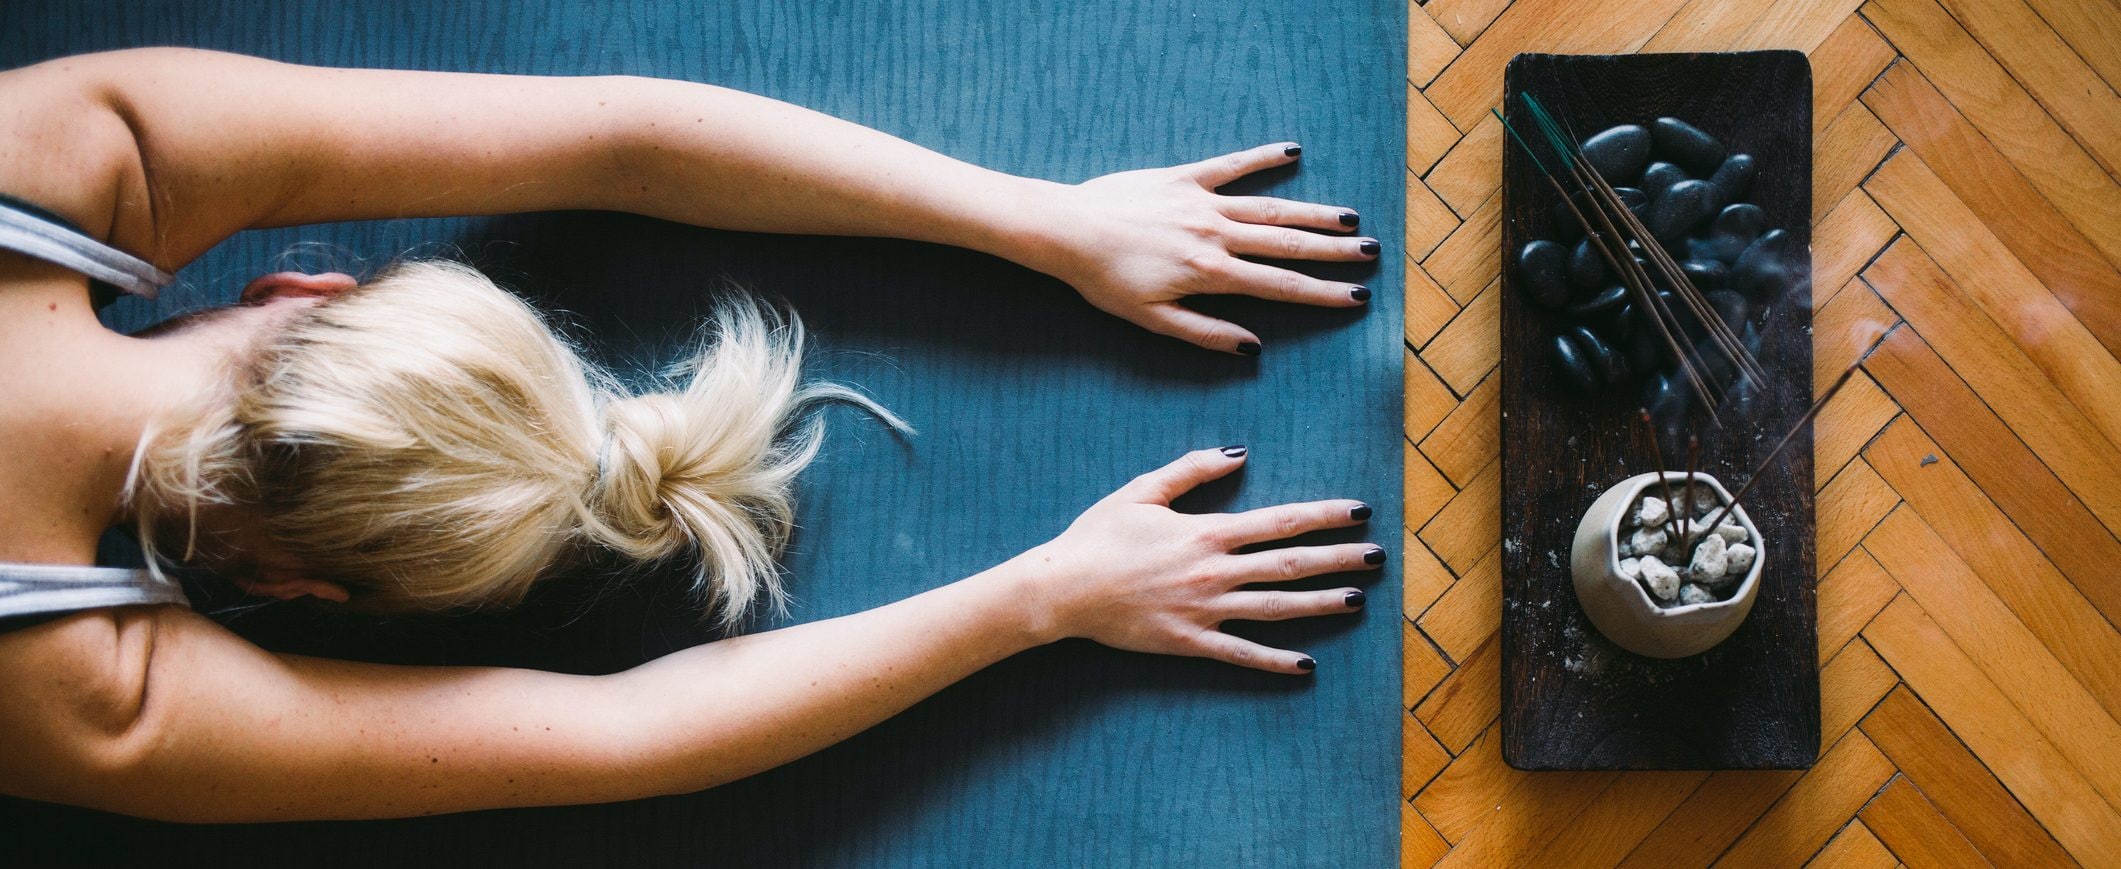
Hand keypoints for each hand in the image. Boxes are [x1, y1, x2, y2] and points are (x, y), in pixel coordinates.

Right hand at [1011, 447, 1381, 673]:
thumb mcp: (1142, 490)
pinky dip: (1275, 662)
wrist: (1062, 589)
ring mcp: (1205, 610)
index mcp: (1207, 531)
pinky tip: (1307, 665)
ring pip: (1276, 608)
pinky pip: (1241, 654)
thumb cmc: (1097, 536)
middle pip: (1290, 564)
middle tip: (1378, 556)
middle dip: (1338, 559)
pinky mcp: (1189, 642)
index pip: (1281, 521)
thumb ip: (1192, 470)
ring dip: (1321, 604)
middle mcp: (1214, 571)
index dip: (1325, 516)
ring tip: (1359, 600)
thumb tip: (1239, 454)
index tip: (1360, 512)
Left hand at [1032, 143, 1379, 355]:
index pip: (1279, 286)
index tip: (1356, 298)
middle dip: (1332, 251)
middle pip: (1286, 243)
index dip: (1320, 294)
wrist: (1068, 230)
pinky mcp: (1183, 176)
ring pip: (1268, 207)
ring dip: (1311, 211)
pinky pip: (1230, 165)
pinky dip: (1262, 157)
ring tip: (1348, 217)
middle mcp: (1216, 234)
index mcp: (1210, 273)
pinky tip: (1292, 151)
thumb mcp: (1152, 320)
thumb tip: (1252, 348)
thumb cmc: (1104, 281)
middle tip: (1370, 254)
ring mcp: (1202, 202)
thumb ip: (1205, 333)